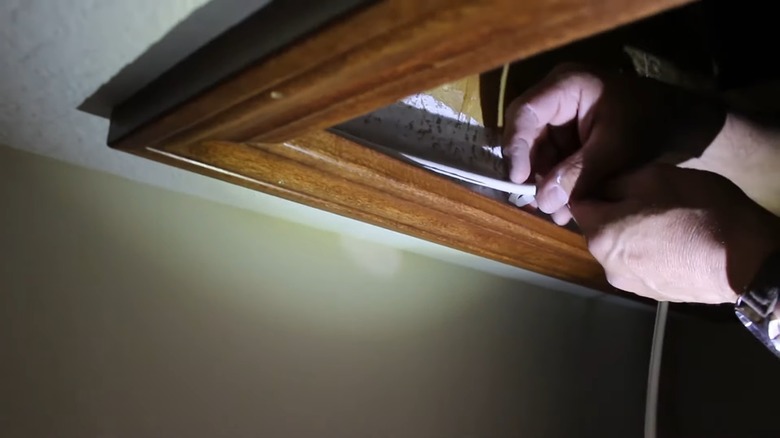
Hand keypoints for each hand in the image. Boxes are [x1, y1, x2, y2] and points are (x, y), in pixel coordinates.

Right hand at [502, 65, 724, 224]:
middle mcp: (555, 96)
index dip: (516, 147)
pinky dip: (556, 183)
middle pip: (526, 135)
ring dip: (544, 183)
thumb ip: (578, 173)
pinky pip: (551, 159)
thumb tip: (543, 201)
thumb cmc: (649, 124)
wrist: (680, 124)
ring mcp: (559, 115)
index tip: (519, 180)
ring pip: (536, 152)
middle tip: (539, 204)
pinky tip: (564, 207)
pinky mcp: (566, 134)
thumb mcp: (615, 149)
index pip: (525, 113)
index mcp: (566, 85)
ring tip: (558, 213)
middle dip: (532, 172)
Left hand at [570, 165, 779, 302]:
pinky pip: (639, 264)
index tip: (617, 176)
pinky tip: (675, 241)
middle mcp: (605, 265)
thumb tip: (601, 185)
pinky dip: (648, 250)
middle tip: (648, 195)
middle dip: (614, 209)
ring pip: (619, 246)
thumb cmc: (700, 212)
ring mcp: (629, 283)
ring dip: (632, 231)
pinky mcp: (652, 294)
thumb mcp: (655, 177)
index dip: (594, 185)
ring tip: (666, 218)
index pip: (578, 203)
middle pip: (598, 227)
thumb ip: (616, 181)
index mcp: (599, 234)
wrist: (746, 263)